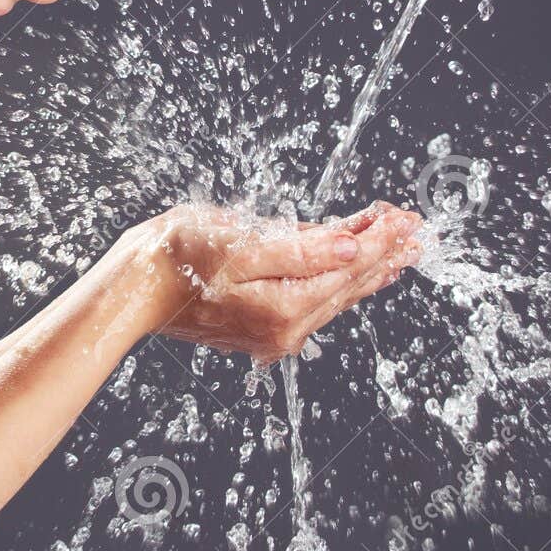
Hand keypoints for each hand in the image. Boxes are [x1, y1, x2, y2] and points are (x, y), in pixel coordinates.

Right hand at [121, 200, 422, 359]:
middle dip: (385, 253)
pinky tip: (354, 271)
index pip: (350, 269)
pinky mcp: (261, 327)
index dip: (382, 240)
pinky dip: (339, 281)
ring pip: (335, 297)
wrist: (133, 288)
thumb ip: (300, 249)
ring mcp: (274, 334)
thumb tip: (353, 249)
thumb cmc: (177, 256)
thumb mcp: (240, 243)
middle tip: (418, 228)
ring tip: (400, 247)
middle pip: (350, 287)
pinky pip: (314, 301)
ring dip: (368, 268)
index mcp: (284, 308)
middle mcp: (286, 331)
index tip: (407, 217)